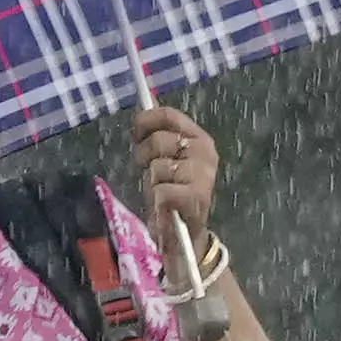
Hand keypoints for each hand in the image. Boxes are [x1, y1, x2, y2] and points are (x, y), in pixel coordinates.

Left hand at [128, 102, 221, 236]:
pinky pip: (160, 190)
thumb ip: (158, 135)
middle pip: (158, 140)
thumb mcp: (163, 160)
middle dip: (144, 157)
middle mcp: (204, 151)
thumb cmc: (172, 193)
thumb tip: (145, 104)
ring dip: (151, 183)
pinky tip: (165, 208)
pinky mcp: (197, 198)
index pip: (168, 115)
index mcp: (198, 137)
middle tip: (150, 174)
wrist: (185, 235)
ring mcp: (203, 174)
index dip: (144, 121)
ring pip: (156, 167)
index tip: (135, 134)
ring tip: (161, 194)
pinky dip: (156, 202)